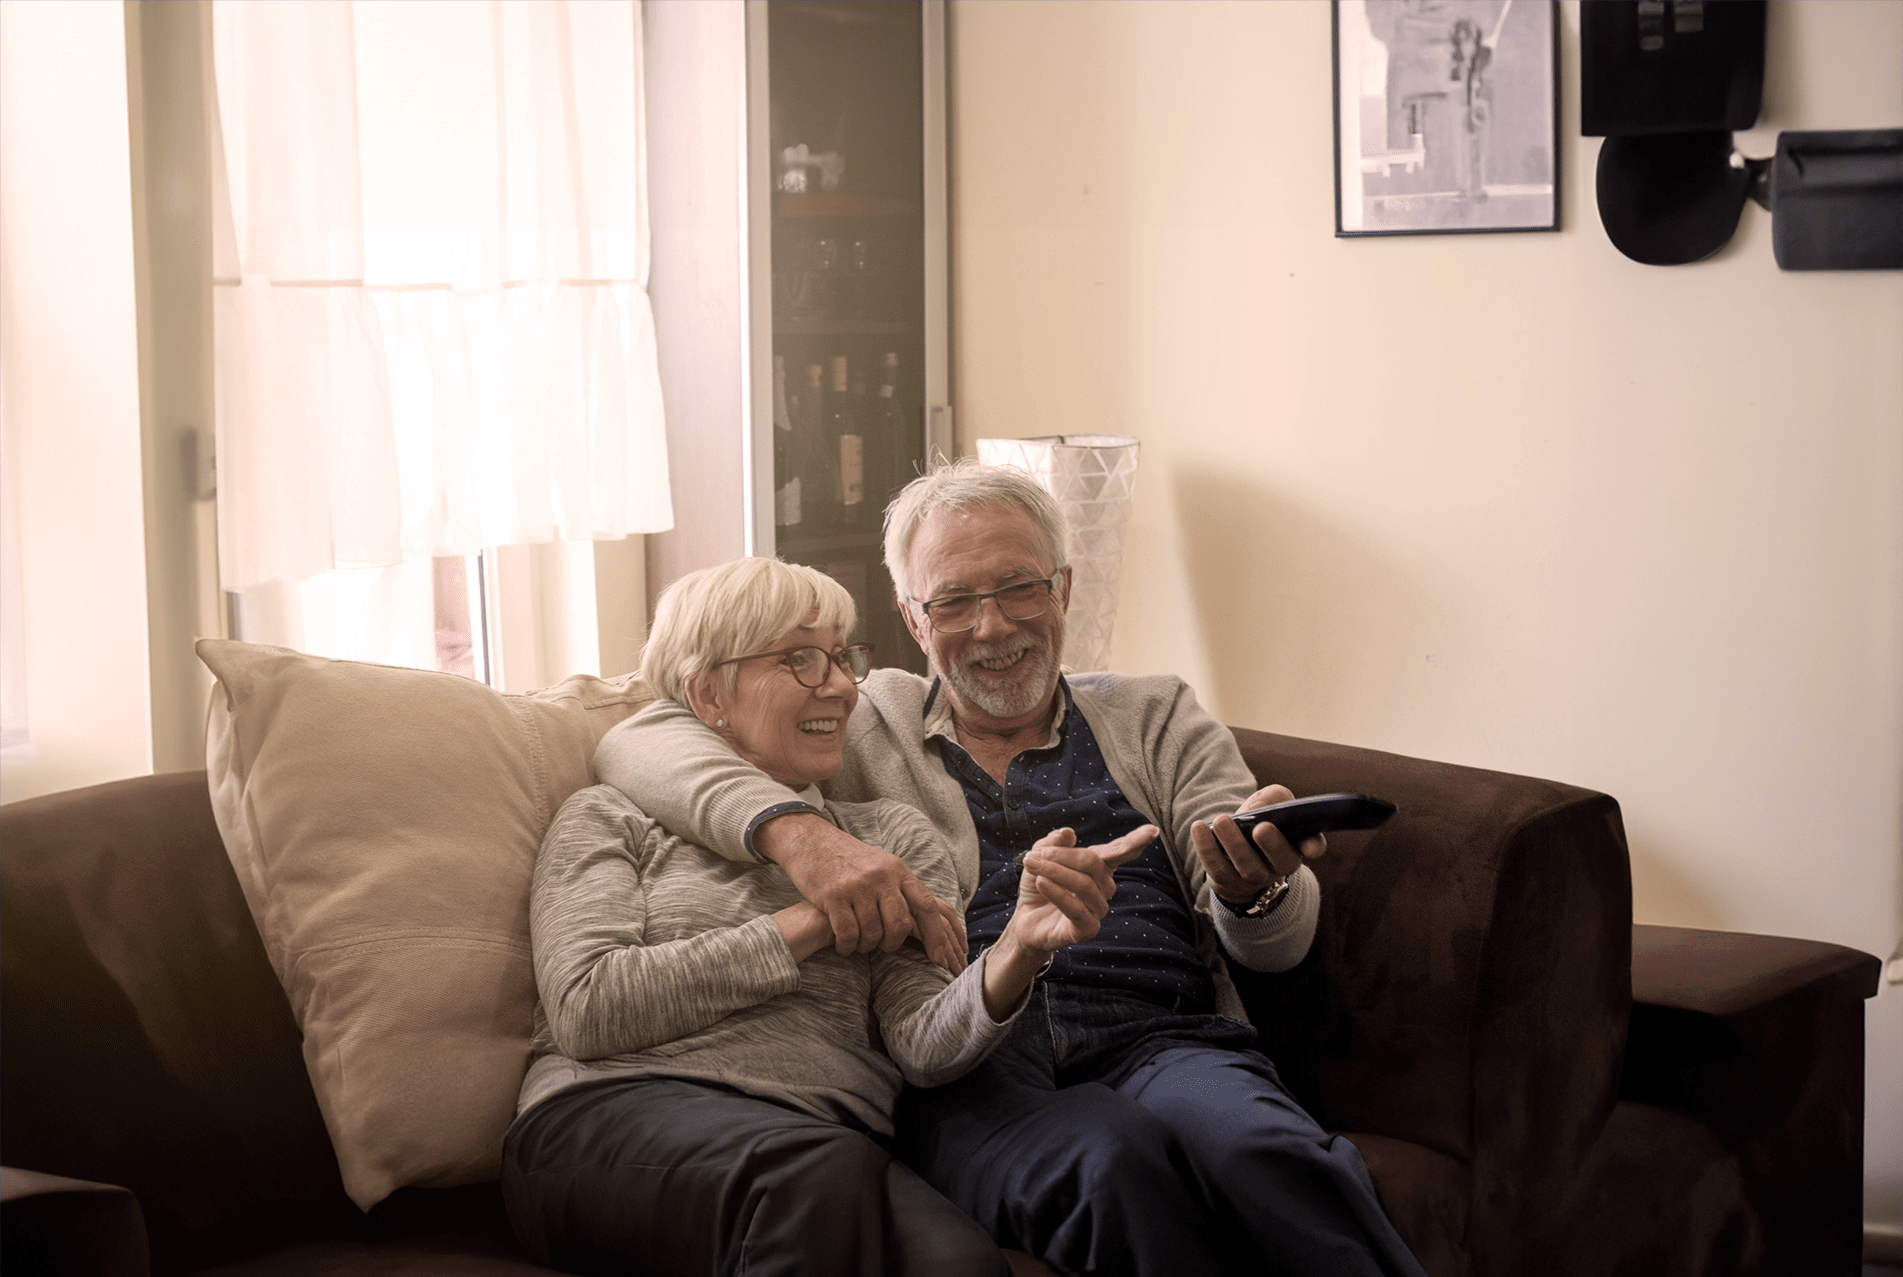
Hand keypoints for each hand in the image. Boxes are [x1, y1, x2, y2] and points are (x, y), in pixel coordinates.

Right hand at [754, 812, 966, 972]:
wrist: (812, 841)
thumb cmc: (850, 861)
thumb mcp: (882, 866)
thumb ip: (902, 889)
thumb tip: (927, 921)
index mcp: (899, 870)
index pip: (926, 906)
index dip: (936, 936)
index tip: (940, 959)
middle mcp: (881, 877)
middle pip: (900, 924)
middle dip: (893, 943)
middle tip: (882, 945)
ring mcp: (858, 886)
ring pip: (873, 932)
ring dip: (866, 946)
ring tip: (859, 944)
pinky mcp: (833, 895)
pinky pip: (848, 933)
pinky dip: (847, 946)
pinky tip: (843, 945)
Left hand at [1007, 823, 1157, 955]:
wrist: (1025, 920)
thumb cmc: (1038, 887)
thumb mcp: (1039, 858)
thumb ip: (1052, 844)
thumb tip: (1068, 832)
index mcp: (1097, 868)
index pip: (1118, 852)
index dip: (1135, 841)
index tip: (1152, 830)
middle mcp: (1103, 888)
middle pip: (1092, 863)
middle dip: (1062, 855)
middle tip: (1033, 855)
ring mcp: (1097, 909)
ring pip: (1083, 884)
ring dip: (1055, 872)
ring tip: (1032, 865)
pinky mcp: (1087, 929)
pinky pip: (1076, 908)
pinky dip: (1057, 893)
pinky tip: (1041, 883)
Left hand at [1191, 784, 1325, 908]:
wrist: (1235, 851)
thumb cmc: (1259, 822)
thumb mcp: (1270, 804)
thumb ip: (1274, 798)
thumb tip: (1261, 807)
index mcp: (1297, 844)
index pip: (1313, 846)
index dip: (1314, 846)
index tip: (1311, 846)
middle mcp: (1279, 865)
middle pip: (1281, 860)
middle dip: (1272, 844)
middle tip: (1261, 828)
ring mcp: (1253, 877)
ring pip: (1246, 866)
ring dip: (1233, 843)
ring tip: (1221, 821)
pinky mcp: (1228, 881)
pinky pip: (1217, 868)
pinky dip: (1206, 848)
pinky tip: (1198, 828)